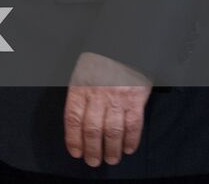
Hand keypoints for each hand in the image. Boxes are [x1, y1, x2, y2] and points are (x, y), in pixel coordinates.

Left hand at [63, 52, 150, 167]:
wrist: (123, 47)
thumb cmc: (99, 62)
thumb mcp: (81, 74)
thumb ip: (80, 97)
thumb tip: (77, 124)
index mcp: (80, 87)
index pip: (73, 118)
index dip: (73, 138)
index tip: (75, 152)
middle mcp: (97, 94)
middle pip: (92, 129)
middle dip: (92, 149)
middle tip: (93, 161)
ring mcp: (117, 98)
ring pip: (112, 131)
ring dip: (111, 149)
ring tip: (110, 159)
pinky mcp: (135, 99)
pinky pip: (133, 125)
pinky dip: (131, 140)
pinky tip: (128, 149)